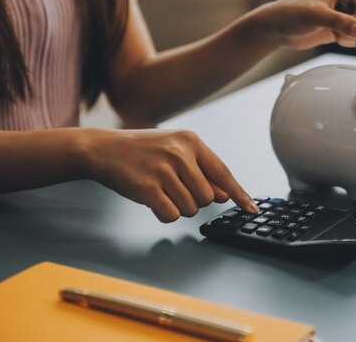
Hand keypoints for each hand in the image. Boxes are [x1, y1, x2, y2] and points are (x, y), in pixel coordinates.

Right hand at [82, 129, 258, 221]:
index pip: (223, 173)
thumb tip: (226, 195)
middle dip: (194, 200)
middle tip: (174, 187)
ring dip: (178, 207)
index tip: (252, 209)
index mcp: (192, 141)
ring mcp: (164, 170)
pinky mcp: (148, 188)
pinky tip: (152, 199)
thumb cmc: (143, 151)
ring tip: (161, 190)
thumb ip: (202, 171)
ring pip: (191, 209)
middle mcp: (180, 153)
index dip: (239, 194)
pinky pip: (171, 215)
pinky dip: (164, 213)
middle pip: (208, 197)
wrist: (103, 149)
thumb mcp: (175, 152)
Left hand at [253, 0, 355, 49]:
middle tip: (341, 33)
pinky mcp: (341, 25)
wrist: (277, 28)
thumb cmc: (291, 14)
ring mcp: (344, 12)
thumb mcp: (316, 17)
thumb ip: (340, 23)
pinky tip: (334, 37)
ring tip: (334, 34)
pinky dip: (348, 40)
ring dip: (352, 36)